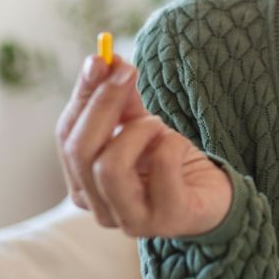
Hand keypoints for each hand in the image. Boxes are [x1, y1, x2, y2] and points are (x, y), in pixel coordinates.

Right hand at [54, 54, 231, 238]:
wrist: (212, 196)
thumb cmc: (169, 162)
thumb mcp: (141, 126)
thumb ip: (120, 100)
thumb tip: (105, 60)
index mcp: (84, 184)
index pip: (67, 136)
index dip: (82, 95)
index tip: (100, 58)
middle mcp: (100, 208)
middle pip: (80, 152)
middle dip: (103, 104)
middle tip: (127, 72)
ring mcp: (131, 221)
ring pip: (110, 166)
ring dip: (138, 131)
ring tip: (157, 124)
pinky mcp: (167, 220)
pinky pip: (160, 168)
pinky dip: (170, 143)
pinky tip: (178, 145)